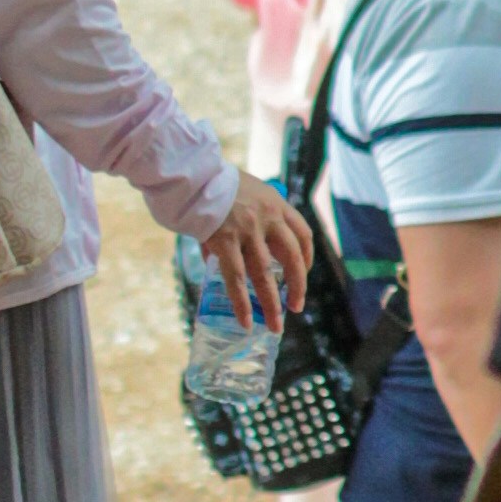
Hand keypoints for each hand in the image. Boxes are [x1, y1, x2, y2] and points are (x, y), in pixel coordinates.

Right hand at [198, 168, 311, 326]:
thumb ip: (246, 222)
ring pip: (266, 274)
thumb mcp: (246, 193)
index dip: (307, 257)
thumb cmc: (214, 183)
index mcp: (276, 204)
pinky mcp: (225, 242)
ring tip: (275, 325)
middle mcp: (267, 218)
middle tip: (296, 307)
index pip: (302, 234)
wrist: (193, 175)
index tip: (303, 273)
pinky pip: (237, 279)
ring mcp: (248, 231)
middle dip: (298, 286)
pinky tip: (245, 321)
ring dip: (272, 303)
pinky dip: (242, 303)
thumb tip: (223, 259)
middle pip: (292, 257)